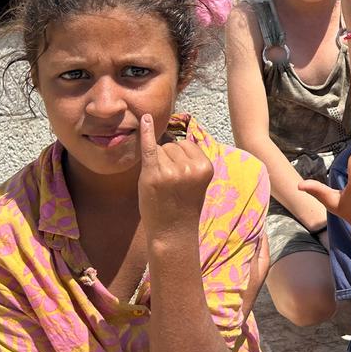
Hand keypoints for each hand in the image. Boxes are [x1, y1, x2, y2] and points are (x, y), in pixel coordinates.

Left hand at [137, 114, 213, 239]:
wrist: (173, 232)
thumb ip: (190, 159)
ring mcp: (171, 171)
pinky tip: (145, 119)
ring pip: (160, 149)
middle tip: (171, 185)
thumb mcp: (196, 180)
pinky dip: (145, 133)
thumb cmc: (183, 205)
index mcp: (206, 166)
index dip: (180, 159)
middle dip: (168, 160)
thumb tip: (170, 132)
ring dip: (157, 163)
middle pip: (173, 146)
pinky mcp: (153, 175)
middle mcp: (190, 167)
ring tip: (162, 185)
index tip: (182, 180)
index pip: (187, 145)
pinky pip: (149, 148)